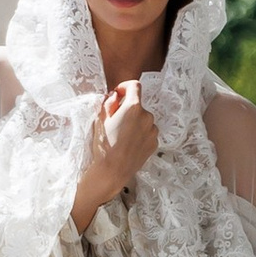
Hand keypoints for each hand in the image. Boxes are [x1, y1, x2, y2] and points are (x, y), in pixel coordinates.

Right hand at [74, 82, 158, 227]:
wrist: (112, 171)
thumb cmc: (104, 145)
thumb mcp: (101, 120)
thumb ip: (109, 103)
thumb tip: (115, 96)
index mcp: (133, 107)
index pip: (134, 86)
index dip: (125, 87)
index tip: (118, 94)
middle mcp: (147, 116)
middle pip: (137, 105)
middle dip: (127, 109)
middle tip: (115, 121)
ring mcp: (153, 130)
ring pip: (143, 120)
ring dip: (134, 122)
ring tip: (121, 136)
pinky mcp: (154, 143)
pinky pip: (147, 133)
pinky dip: (139, 134)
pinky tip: (128, 144)